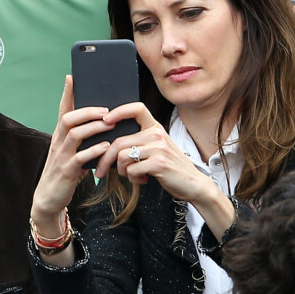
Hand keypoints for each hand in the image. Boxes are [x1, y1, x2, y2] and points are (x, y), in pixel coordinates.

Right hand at [30, 75, 113, 234]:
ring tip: (110, 124)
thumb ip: (84, 139)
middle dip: (87, 110)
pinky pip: (79, 158)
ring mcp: (61, 156)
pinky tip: (105, 147)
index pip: (63, 110)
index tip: (72, 77)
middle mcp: (58, 142)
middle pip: (68, 118)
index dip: (67, 94)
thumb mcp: (72, 152)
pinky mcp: (66, 172)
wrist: (49, 198)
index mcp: (60, 136)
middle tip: (106, 109)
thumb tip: (104, 124)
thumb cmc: (65, 173)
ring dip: (93, 127)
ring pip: (74, 135)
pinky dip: (93, 151)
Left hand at [95, 103, 235, 238]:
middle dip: (105, 159)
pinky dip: (132, 178)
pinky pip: (131, 169)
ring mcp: (158, 148)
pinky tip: (142, 180)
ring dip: (121, 171)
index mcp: (155, 128)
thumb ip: (139, 143)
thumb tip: (110, 147)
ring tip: (132, 175)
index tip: (104, 120)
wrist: (194, 184)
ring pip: (122, 156)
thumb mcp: (157, 149)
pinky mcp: (158, 163)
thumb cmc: (171, 168)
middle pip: (119, 142)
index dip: (119, 111)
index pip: (136, 109)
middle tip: (100, 171)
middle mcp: (156, 135)